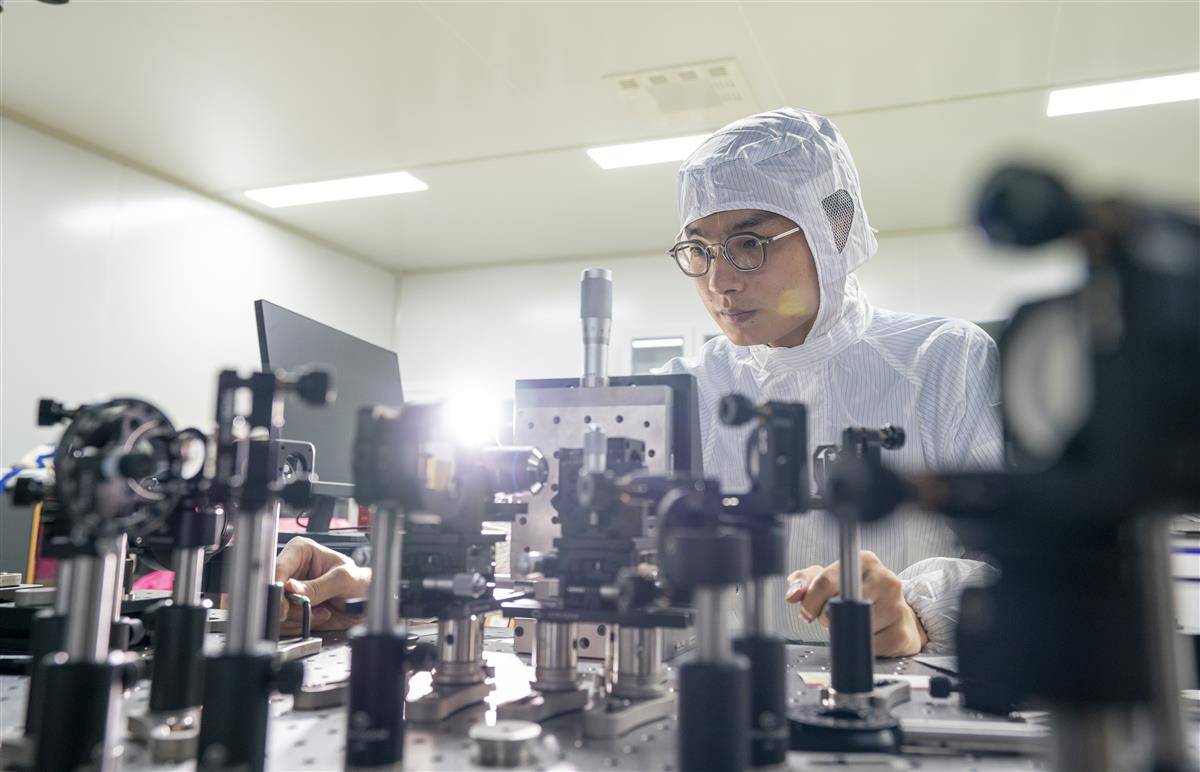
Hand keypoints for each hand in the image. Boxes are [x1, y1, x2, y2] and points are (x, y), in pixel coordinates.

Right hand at [275, 536, 370, 633]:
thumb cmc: (358, 580)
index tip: (285, 608)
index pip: (278, 568)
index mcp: (301, 550)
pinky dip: (300, 625)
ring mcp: (289, 589)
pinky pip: (283, 622)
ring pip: (276, 610)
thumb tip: (292, 589)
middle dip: (291, 608)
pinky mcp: (290, 606)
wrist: (365, 598)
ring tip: (323, 612)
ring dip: (299, 618)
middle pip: (273, 593)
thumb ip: (319, 586)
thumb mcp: (343, 580)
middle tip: (311, 612)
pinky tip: (318, 617)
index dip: (278, 590)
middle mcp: (291, 568)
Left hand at [785, 550, 927, 657]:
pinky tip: (868, 637)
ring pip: (853, 628)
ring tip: (852, 626)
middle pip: (838, 606)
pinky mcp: (902, 633)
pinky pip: (869, 648)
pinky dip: (862, 647)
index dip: (811, 601)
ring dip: (845, 633)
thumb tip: (793, 594)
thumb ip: (805, 582)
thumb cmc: (859, 596)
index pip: (825, 582)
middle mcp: (885, 579)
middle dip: (828, 618)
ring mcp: (897, 606)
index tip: (808, 612)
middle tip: (834, 618)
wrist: (896, 618)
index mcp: (865, 561)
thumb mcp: (828, 580)